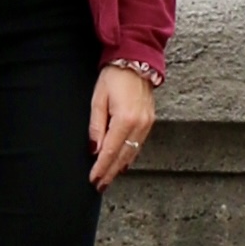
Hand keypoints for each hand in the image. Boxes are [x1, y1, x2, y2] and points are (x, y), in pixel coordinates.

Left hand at [89, 63, 157, 187]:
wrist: (136, 59)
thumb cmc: (114, 77)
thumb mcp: (98, 99)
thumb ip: (96, 126)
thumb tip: (94, 149)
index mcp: (124, 119)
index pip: (111, 151)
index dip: (101, 167)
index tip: (94, 180)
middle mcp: (139, 124)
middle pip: (123, 156)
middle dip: (110, 172)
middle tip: (100, 185)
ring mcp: (147, 123)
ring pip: (133, 152)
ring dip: (120, 167)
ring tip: (108, 178)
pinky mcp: (150, 120)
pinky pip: (139, 144)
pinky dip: (130, 156)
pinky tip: (123, 163)